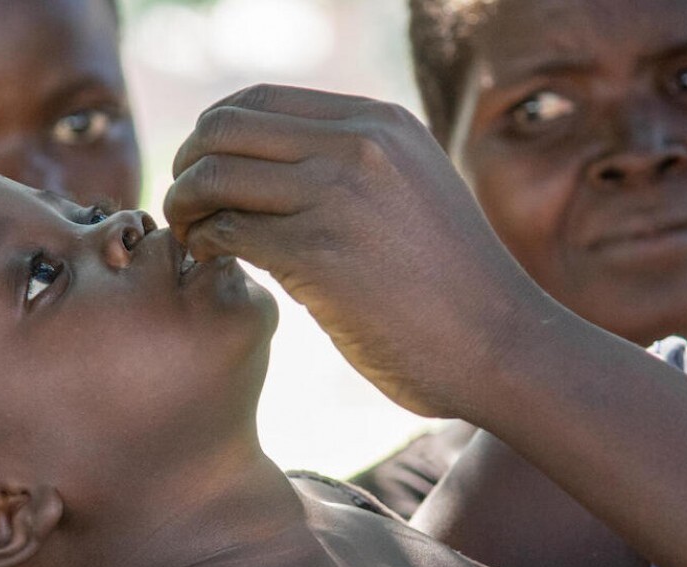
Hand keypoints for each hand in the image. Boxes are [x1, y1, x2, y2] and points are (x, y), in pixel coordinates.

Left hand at [164, 85, 554, 418]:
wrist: (501, 345)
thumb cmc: (454, 285)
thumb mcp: (414, 191)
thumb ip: (357, 166)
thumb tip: (282, 165)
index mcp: (378, 123)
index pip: (259, 100)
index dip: (214, 135)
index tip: (206, 173)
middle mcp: (358, 144)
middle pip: (224, 128)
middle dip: (187, 165)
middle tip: (184, 205)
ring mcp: (338, 195)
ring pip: (215, 176)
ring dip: (184, 206)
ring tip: (189, 236)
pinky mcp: (318, 254)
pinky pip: (226, 231)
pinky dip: (203, 245)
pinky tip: (213, 263)